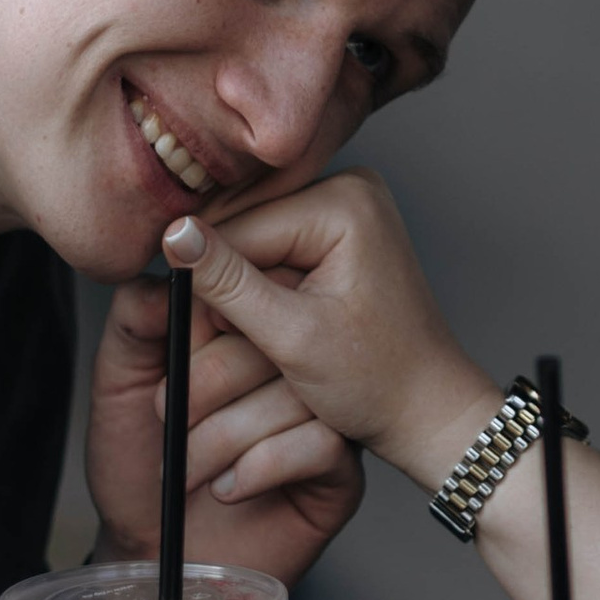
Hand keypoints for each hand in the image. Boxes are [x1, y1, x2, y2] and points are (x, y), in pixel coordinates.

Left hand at [86, 273, 364, 586]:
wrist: (149, 554)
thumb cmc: (137, 467)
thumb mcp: (121, 379)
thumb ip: (140, 318)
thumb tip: (177, 263)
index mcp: (247, 332)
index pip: (254, 288)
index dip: (211, 318)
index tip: (175, 355)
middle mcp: (292, 367)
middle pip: (280, 337)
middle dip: (210, 384)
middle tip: (169, 420)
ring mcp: (322, 416)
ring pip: (298, 393)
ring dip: (225, 437)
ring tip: (188, 468)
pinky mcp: (339, 471)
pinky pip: (321, 444)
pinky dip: (262, 466)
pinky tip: (228, 488)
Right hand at [164, 172, 498, 494]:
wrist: (426, 409)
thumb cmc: (376, 382)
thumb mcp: (293, 337)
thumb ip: (229, 283)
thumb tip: (173, 233)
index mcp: (344, 201)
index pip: (239, 228)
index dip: (205, 282)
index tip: (188, 333)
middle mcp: (348, 190)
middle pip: (247, 230)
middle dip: (224, 286)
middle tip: (211, 342)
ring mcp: (346, 209)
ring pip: (255, 243)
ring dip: (239, 290)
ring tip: (242, 339)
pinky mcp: (339, 234)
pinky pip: (277, 252)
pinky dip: (262, 290)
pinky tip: (261, 325)